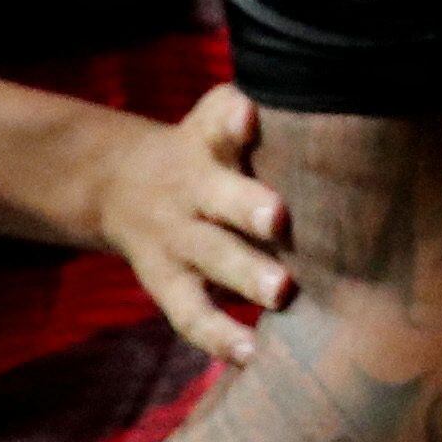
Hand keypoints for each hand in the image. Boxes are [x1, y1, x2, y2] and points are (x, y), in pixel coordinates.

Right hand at [90, 84, 293, 363]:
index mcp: (206, 143)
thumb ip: (245, 111)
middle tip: (279, 218)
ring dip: (244, 276)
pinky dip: (220, 337)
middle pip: (218, 197)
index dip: (232, 119)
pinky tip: (252, 356)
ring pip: (209, 258)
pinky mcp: (167, 284)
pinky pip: (191, 314)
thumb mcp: (214, 117)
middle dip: (248, 206)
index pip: (217, 123)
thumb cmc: (205, 148)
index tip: (249, 114)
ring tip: (281, 295)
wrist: (121, 186)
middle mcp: (190, 190)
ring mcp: (176, 240)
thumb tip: (321, 85)